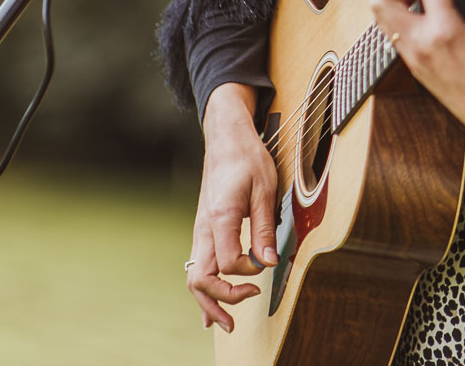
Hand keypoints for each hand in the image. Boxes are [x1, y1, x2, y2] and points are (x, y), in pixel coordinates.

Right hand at [187, 84, 279, 331]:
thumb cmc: (247, 159)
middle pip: (199, 279)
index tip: (265, 265)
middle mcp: (203, 229)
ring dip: (208, 303)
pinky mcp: (203, 231)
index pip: (226, 263)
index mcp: (219, 217)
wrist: (227, 139)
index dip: (247, 272)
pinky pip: (197, 267)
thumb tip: (270, 262)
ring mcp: (200, 232)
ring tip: (224, 324)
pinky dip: (203, 291)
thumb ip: (264, 228)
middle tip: (242, 312)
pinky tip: (209, 310)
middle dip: (219, 302)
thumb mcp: (265, 189)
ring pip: (194, 277)